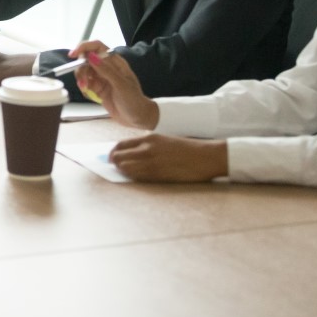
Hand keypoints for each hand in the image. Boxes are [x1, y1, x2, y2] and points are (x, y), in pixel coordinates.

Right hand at [73, 42, 158, 129]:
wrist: (137, 118)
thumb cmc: (133, 99)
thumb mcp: (121, 84)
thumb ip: (106, 70)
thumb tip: (90, 56)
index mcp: (115, 61)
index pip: (97, 47)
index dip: (84, 47)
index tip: (73, 55)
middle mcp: (106, 67)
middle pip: (87, 59)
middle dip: (81, 68)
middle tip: (82, 81)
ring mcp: (101, 77)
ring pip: (84, 71)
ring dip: (81, 78)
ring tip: (84, 88)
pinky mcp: (97, 88)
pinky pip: (85, 82)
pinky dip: (83, 86)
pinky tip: (87, 93)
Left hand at [109, 134, 228, 182]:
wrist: (205, 157)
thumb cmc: (185, 149)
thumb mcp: (163, 141)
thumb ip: (146, 146)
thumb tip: (130, 154)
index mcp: (148, 138)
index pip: (120, 145)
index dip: (113, 152)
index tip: (112, 157)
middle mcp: (147, 149)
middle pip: (119, 157)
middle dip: (114, 163)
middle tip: (115, 167)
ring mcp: (151, 163)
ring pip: (125, 168)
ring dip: (122, 171)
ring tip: (124, 173)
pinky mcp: (158, 175)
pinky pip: (138, 177)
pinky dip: (133, 177)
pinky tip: (135, 177)